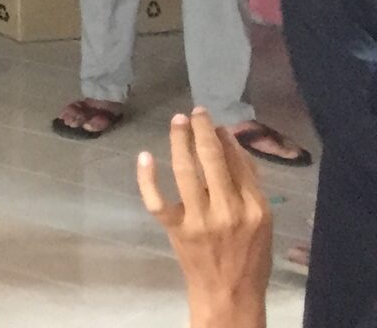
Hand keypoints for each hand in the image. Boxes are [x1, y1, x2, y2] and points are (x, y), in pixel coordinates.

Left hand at [138, 109, 270, 327]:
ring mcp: (201, 220)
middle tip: (195, 112)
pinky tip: (145, 156)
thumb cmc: (249, 256)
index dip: (225, 138)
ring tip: (178, 121)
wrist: (229, 294)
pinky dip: (148, 178)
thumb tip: (232, 144)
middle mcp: (229, 210)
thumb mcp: (262, 222)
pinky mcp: (177, 229)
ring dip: (180, 141)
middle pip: (213, 160)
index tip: (215, 123)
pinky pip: (158, 200)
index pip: (238, 163)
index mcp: (256, 208)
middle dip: (203, 130)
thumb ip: (250, 186)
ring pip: (186, 172)